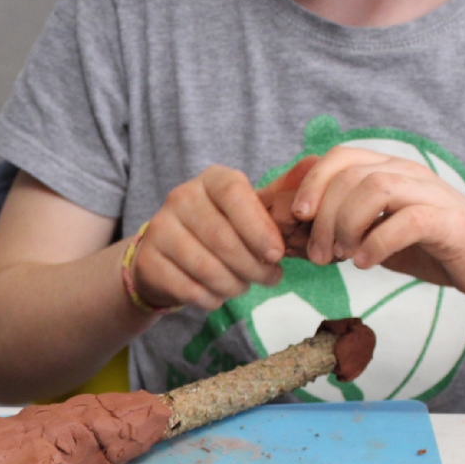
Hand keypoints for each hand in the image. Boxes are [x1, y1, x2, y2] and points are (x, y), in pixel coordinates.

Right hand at [129, 164, 303, 310]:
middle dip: (253, 267)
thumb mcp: (248, 211)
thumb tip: (315, 165)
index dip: (258, 227)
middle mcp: (181, 198)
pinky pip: (189, 289)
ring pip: (207, 268)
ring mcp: (160, 228)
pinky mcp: (148, 260)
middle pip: (223, 239)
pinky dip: (212, 298)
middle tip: (269, 278)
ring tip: (243, 285)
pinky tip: (218, 294)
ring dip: (234, 285)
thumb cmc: (220, 230)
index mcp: (211, 180)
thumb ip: (279, 197)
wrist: (167, 254)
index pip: (234, 194)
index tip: (277, 254)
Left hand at [287, 146, 464, 299]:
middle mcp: (410, 174)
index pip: (340, 156)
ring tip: (342, 257)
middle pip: (350, 175)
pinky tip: (367, 263)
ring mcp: (432, 195)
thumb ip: (341, 230)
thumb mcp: (378, 236)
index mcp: (391, 171)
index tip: (297, 219)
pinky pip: (408, 220)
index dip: (311, 183)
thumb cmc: (433, 247)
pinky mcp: (451, 222)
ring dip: (347, 225)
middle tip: (319, 255)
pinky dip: (378, 242)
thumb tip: (290, 238)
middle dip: (323, 216)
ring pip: (376, 188)